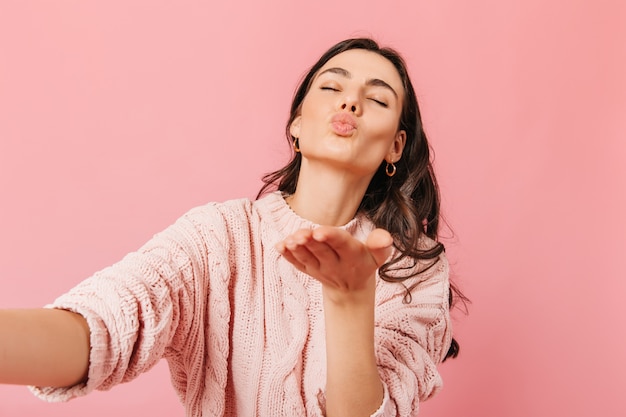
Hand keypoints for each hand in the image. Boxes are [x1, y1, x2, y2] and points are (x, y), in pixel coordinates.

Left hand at [275, 227, 392, 299]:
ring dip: (297, 250)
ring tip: (289, 240)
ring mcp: (319, 269)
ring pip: (307, 259)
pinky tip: (279, 246)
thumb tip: (385, 237)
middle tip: (301, 234)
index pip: (341, 245)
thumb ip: (381, 244)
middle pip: (321, 252)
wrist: (352, 288)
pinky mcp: (308, 271)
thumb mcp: (378, 256)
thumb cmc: (365, 261)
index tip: (319, 231)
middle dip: (310, 243)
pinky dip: (287, 256)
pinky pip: (296, 264)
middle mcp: (334, 264)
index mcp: (352, 256)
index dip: (330, 237)